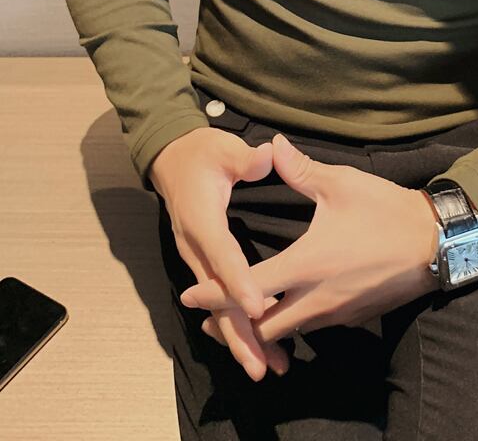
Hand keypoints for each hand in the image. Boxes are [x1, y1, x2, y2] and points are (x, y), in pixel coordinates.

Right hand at [148, 127, 292, 379]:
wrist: (171, 158)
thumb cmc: (201, 152)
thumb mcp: (223, 147)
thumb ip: (245, 158)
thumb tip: (268, 156)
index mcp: (201, 219)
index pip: (221, 255)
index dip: (239, 283)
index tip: (260, 307)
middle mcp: (195, 247)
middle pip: (215, 298)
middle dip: (238, 333)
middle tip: (262, 365)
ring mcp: (196, 259)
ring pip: (216, 307)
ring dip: (239, 337)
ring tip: (267, 366)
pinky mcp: (203, 263)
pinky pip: (219, 300)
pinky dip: (235, 323)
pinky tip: (258, 344)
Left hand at [179, 132, 439, 345]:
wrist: (434, 243)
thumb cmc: (386, 211)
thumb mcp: (341, 184)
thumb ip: (300, 170)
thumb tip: (271, 144)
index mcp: (307, 264)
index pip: (249, 288)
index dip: (216, 295)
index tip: (190, 296)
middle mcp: (317, 298)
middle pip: (263, 328)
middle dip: (233, 325)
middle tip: (208, 318)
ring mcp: (336, 312)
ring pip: (289, 332)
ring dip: (262, 328)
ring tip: (240, 319)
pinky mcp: (352, 316)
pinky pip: (312, 327)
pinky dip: (290, 324)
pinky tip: (285, 310)